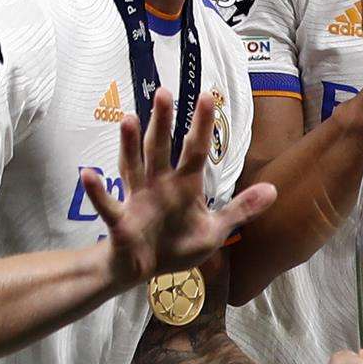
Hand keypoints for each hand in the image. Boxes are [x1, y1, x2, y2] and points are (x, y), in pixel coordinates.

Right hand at [82, 89, 274, 290]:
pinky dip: (97, 191)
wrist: (144, 271)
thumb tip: (274, 190)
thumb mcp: (215, 230)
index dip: (201, 125)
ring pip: (133, 166)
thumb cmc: (176, 246)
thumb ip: (241, 210)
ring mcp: (137, 200)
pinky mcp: (121, 221)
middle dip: (162, 122)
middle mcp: (159, 185)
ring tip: (128, 119)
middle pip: (161, 148)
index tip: (207, 96)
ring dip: (130, 144)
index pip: (195, 149)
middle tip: (164, 92)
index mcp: (184, 185)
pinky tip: (88, 174)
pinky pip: (108, 205)